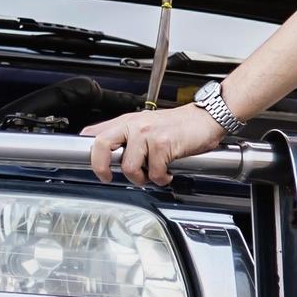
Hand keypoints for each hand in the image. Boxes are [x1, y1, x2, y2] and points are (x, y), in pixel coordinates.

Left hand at [82, 104, 225, 185]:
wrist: (206, 118)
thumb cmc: (179, 125)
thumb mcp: (147, 125)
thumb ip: (127, 136)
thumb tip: (107, 150)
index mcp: (127, 121)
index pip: (96, 133)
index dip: (89, 153)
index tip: (94, 168)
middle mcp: (134, 125)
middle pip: (101, 144)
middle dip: (100, 166)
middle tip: (107, 177)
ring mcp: (147, 133)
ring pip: (129, 166)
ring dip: (141, 178)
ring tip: (152, 174)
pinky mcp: (162, 143)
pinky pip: (154, 172)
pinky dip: (162, 178)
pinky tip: (168, 172)